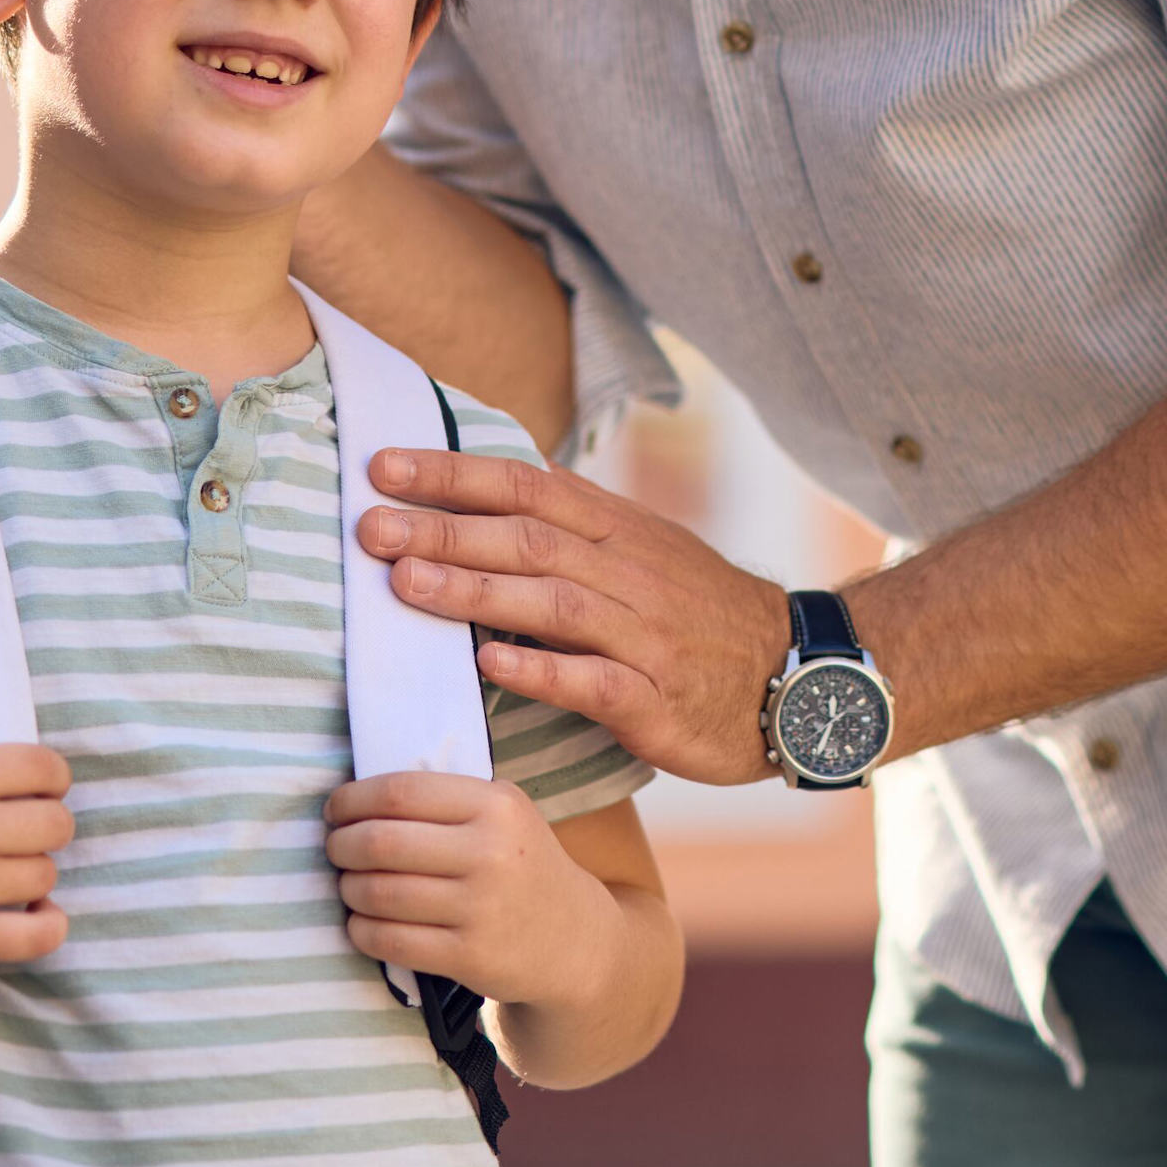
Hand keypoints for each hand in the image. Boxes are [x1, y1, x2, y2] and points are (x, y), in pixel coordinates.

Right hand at [0, 744, 73, 983]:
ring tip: (2, 879)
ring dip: (31, 877)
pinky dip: (46, 926)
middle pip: (56, 823)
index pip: (43, 766)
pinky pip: (37, 936)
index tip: (40, 793)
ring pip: (45, 875)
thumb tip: (2, 779)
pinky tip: (33, 916)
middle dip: (44, 829)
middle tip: (17, 840)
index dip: (51, 780)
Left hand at [324, 771, 622, 1003]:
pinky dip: (361, 930)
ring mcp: (480, 908)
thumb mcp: (504, 817)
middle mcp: (491, 853)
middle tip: (336, 850)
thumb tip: (357, 797)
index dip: (353, 799)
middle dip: (341, 845)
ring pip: (378, 893)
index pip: (401, 792)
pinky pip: (388, 940)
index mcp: (496, 805)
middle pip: (380, 842)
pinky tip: (364, 923)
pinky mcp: (469, 956)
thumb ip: (445, 801)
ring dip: (347, 889)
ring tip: (350, 886)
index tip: (336, 809)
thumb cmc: (521, 868)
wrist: (575, 940)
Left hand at [360, 449, 787, 782]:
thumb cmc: (701, 616)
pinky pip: (595, 680)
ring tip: (406, 586)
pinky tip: (491, 667)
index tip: (384, 467)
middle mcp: (629, 573)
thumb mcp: (645, 551)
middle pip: (528, 539)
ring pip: (554, 601)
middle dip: (444, 530)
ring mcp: (645, 636)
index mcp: (619, 531)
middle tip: (370, 528)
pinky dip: (542, 669)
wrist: (796, 676)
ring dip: (476, 592)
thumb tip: (491, 489)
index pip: (527, 486)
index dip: (454, 475)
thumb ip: (574, 526)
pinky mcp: (656, 699)